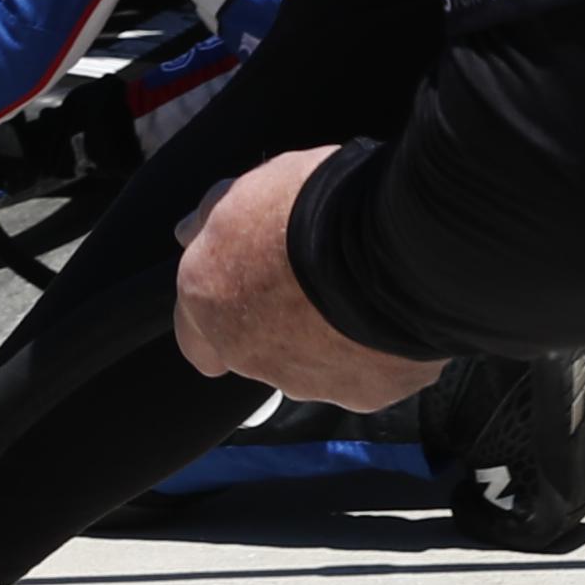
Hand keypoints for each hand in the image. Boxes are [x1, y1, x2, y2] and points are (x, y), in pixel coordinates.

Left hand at [175, 144, 442, 404]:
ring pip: (312, 367)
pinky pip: (368, 374)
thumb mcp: (249, 191)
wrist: (400, 245)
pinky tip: (396, 317)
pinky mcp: (364, 394)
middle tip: (318, 282)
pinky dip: (378, 354)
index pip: (195, 336)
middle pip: (257, 350)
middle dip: (280, 324)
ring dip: (328, 340)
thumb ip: (211, 219)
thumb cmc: (317, 207)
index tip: (244, 299)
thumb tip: (185, 234)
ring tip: (364, 296)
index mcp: (210, 305)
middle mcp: (248, 355)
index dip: (218, 316)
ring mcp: (307, 380)